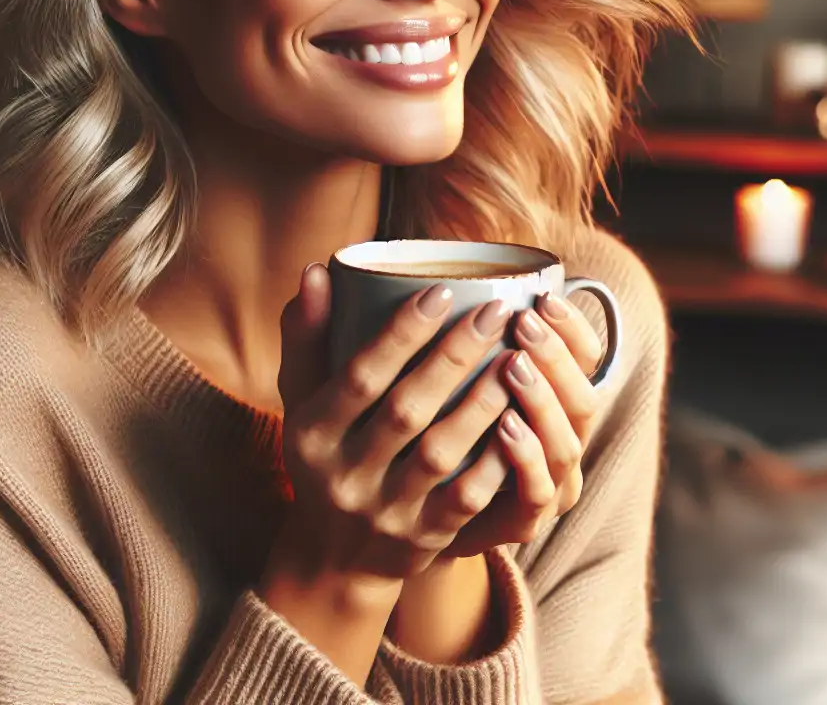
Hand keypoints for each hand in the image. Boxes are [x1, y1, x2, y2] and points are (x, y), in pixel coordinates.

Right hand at [272, 263, 523, 585]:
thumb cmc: (324, 452)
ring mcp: (386, 512)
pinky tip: (525, 418)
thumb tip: (317, 270)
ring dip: (483, 402)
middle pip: (406, 410)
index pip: (359, 377)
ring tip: (519, 356)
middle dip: (454, 356)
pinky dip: (498, 459)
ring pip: (442, 453)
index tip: (443, 290)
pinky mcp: (425, 538)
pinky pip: (468, 499)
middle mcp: (344, 476)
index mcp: (310, 434)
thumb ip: (307, 335)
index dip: (401, 333)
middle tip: (497, 311)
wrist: (335, 557)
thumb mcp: (301, 399)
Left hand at [439, 291, 603, 555]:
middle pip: (583, 396)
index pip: (588, 357)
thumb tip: (428, 273)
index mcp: (558, 398)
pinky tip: (503, 424)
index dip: (572, 326)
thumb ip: (456, 334)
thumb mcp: (449, 375)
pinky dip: (524, 457)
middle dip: (556, 356)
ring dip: (542, 400)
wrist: (416, 512)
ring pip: (566, 443)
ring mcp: (550, 484)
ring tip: (512, 364)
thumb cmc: (438, 428)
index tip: (544, 294)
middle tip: (522, 322)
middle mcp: (564, 439)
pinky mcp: (524, 520)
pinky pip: (536, 491)